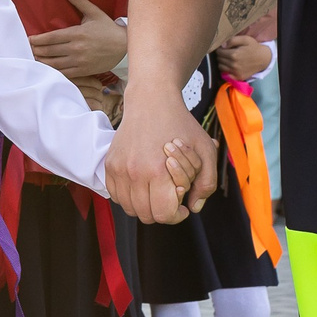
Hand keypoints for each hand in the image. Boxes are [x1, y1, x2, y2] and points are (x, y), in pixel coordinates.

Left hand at [28, 0, 127, 80]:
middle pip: (50, 51)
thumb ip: (79, 2)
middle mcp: (77, 48)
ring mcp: (80, 61)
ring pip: (55, 63)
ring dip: (42, 62)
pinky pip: (65, 73)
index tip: (29, 39)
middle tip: (26, 49)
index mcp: (77, 33)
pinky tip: (46, 70)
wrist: (124, 46)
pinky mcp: (84, 70)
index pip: (52, 37)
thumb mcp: (94, 13)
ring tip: (33, 59)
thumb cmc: (108, 29)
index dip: (38, 39)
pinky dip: (54, 72)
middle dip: (37, 50)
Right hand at [106, 89, 217, 222]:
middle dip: (162, 212)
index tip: (183, 206)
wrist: (151, 101)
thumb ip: (206, 183)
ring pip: (129, 208)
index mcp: (158, 171)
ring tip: (156, 191)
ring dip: (145, 206)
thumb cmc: (181, 124)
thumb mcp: (205, 150)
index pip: (163, 214)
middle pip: (146, 215)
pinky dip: (129, 197)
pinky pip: (116, 196)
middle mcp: (134, 173)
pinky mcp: (110, 164)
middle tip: (171, 198)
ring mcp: (119, 169)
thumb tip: (193, 207)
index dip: (176, 216)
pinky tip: (142, 185)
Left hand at [216, 34, 271, 82]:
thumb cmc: (253, 47)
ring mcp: (235, 72)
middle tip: (226, 52)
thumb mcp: (245, 39)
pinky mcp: (238, 77)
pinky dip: (226, 69)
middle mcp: (233, 65)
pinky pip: (226, 74)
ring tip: (228, 59)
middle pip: (219, 59)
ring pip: (220, 67)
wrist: (263, 59)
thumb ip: (232, 40)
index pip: (219, 52)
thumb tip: (222, 45)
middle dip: (221, 55)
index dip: (220, 49)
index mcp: (234, 55)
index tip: (224, 48)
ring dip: (222, 62)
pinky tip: (230, 65)